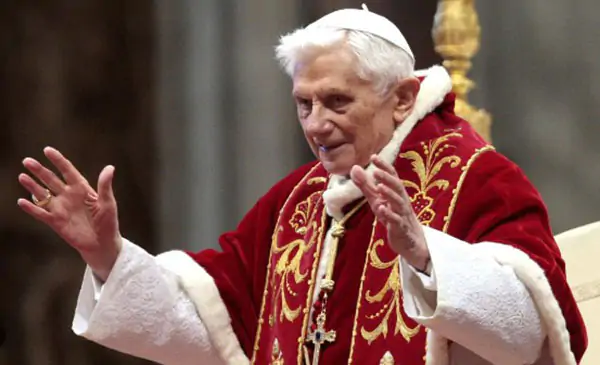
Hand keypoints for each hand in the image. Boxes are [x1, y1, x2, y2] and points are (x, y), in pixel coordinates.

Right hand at [17, 147, 120, 280]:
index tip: (47, 150)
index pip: (68, 171)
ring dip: (32, 186)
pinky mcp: (56, 222)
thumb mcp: (108, 203)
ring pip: (43, 194)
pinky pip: (41, 213)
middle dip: (40, 171)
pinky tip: (22, 201)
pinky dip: (31, 208)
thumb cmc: (108, 223)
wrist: (102, 244)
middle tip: (27, 161)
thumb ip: (105, 186)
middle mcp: (69, 196)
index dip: (58, 160)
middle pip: (51, 180)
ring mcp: (61, 208)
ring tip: (22, 176)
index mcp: (82, 189)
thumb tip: (110, 167)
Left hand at [350, 155, 429, 270]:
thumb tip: (354, 167)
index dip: (384, 166)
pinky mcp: (401, 228)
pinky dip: (389, 215)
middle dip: (387, 178)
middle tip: (376, 171)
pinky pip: (396, 220)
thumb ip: (366, 185)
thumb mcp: (376, 199)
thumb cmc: (392, 216)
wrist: (409, 241)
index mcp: (396, 192)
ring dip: (389, 194)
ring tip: (379, 187)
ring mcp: (402, 214)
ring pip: (398, 202)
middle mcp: (401, 201)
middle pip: (397, 187)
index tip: (373, 156)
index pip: (392, 176)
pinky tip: (381, 209)